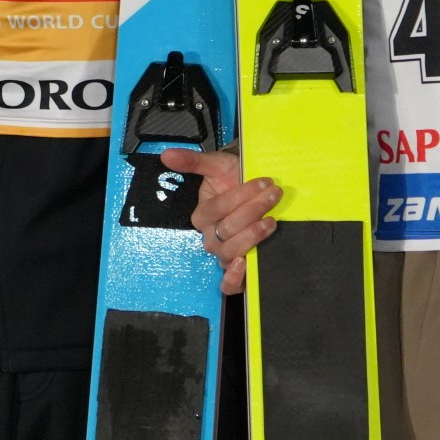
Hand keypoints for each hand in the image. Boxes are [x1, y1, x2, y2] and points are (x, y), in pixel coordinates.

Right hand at [159, 148, 281, 295]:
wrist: (255, 193)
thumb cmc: (234, 180)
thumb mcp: (216, 165)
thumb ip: (192, 161)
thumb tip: (166, 155)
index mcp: (202, 215)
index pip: (219, 208)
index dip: (242, 195)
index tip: (264, 182)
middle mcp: (210, 238)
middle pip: (228, 229)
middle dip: (253, 210)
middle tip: (273, 195)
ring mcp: (224, 255)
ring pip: (230, 252)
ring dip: (252, 237)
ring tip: (271, 221)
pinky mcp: (238, 271)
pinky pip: (228, 284)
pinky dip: (234, 278)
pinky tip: (245, 264)